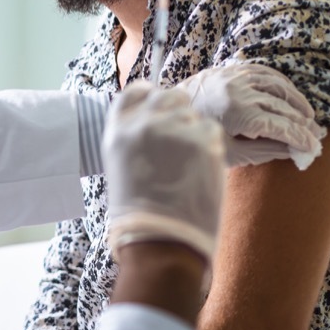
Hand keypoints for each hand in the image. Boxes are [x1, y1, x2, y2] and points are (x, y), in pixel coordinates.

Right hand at [102, 82, 225, 264]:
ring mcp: (171, 130)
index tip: (161, 108)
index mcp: (117, 130)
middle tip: (182, 141)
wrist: (160, 240)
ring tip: (189, 163)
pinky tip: (201, 169)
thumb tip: (158, 120)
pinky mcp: (200, 141)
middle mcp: (141, 124)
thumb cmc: (140, 213)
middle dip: (179, 112)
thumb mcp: (121, 166)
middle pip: (170, 95)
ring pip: (193, 114)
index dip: (152, 95)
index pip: (137, 90)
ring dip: (195, 132)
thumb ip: (135, 137)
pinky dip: (211, 147)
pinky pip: (211, 130)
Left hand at [175, 63, 326, 169]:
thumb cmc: (199, 134)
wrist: (171, 108)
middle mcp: (239, 91)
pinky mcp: (233, 69)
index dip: (298, 137)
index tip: (311, 147)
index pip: (279, 125)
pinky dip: (283, 84)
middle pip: (282, 107)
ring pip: (278, 86)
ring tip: (308, 117)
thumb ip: (263, 150)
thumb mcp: (229, 152)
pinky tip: (291, 97)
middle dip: (301, 123)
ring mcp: (236, 76)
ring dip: (297, 101)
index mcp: (237, 113)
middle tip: (315, 136)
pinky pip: (266, 72)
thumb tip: (293, 152)